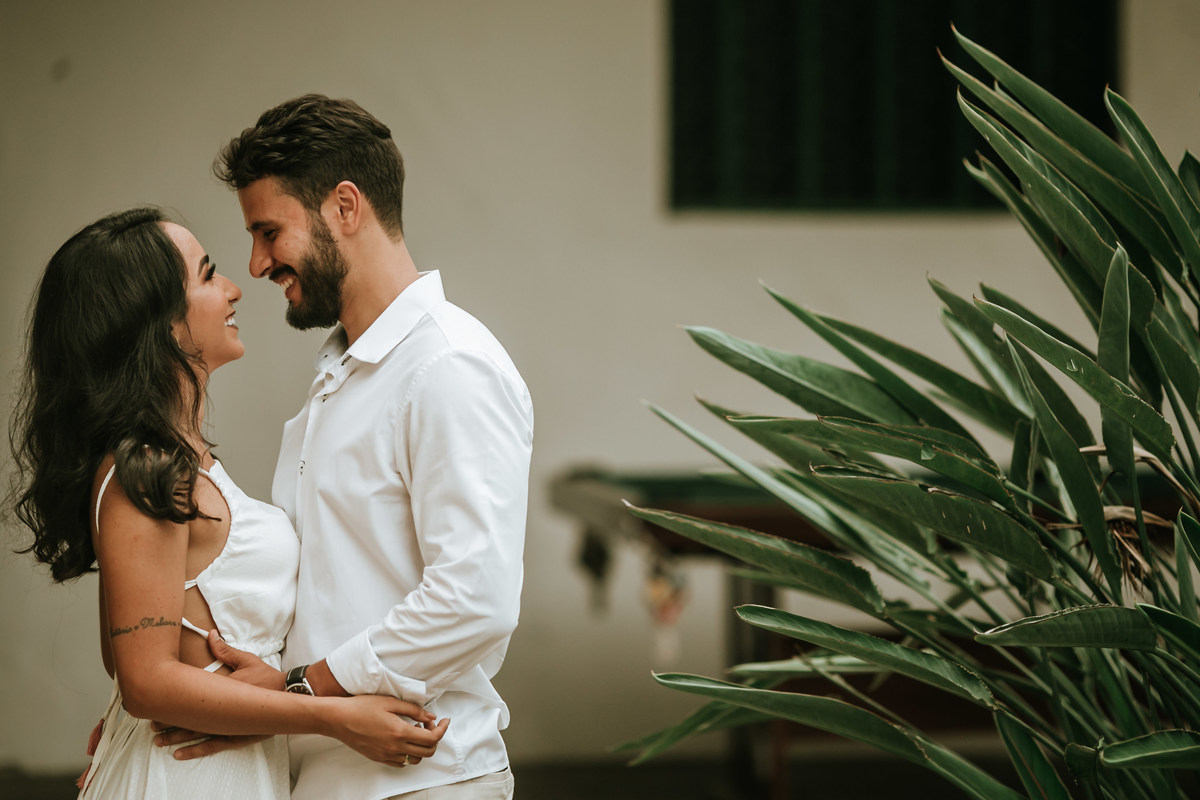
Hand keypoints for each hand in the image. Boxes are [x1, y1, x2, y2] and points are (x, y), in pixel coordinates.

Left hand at [152, 631, 281, 758]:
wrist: (288, 696)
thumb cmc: (267, 678)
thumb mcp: (247, 660)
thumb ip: (226, 650)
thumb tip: (210, 634)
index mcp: (222, 690)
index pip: (192, 695)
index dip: (172, 700)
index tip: (156, 700)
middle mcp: (223, 711)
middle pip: (189, 718)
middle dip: (168, 722)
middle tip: (152, 724)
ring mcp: (228, 726)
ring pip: (196, 734)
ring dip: (175, 738)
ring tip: (158, 741)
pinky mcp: (235, 736)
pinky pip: (211, 746)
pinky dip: (194, 750)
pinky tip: (179, 754)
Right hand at [323, 695, 448, 767]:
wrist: (338, 719)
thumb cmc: (361, 707)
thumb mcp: (390, 702)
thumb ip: (413, 710)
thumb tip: (430, 717)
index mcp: (400, 732)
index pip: (431, 738)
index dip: (442, 730)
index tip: (444, 721)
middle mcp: (395, 747)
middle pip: (427, 752)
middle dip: (434, 738)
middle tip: (428, 724)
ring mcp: (386, 755)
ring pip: (415, 760)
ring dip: (421, 747)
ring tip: (414, 731)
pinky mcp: (378, 758)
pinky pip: (401, 763)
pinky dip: (408, 753)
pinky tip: (402, 740)